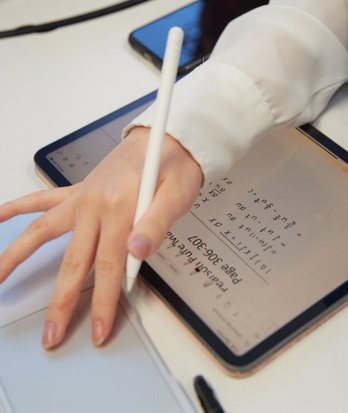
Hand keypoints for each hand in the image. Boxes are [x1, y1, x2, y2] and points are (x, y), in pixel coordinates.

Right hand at [0, 127, 201, 348]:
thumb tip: (136, 253)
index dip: (103, 301)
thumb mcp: (177, 195)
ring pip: (42, 231)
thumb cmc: (173, 166)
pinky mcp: (79, 191)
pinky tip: (0, 217)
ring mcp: (82, 197)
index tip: (98, 329)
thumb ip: (155, 225)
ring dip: (17, 256)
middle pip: (73, 261)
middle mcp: (94, 204)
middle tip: (52, 334)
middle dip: (61, 302)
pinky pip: (42, 199)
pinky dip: (18, 208)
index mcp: (120, 208)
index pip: (109, 265)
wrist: (165, 138)